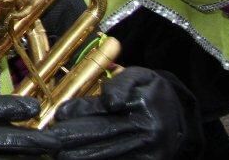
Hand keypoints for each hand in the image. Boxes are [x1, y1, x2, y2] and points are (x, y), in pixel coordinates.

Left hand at [49, 67, 186, 159]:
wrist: (179, 114)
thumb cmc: (151, 91)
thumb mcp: (139, 77)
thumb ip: (120, 84)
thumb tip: (109, 101)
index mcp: (142, 109)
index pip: (101, 113)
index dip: (76, 114)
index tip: (58, 115)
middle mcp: (145, 134)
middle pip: (99, 137)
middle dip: (71, 139)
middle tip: (49, 140)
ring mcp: (147, 153)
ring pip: (105, 156)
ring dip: (79, 154)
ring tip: (59, 152)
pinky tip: (78, 157)